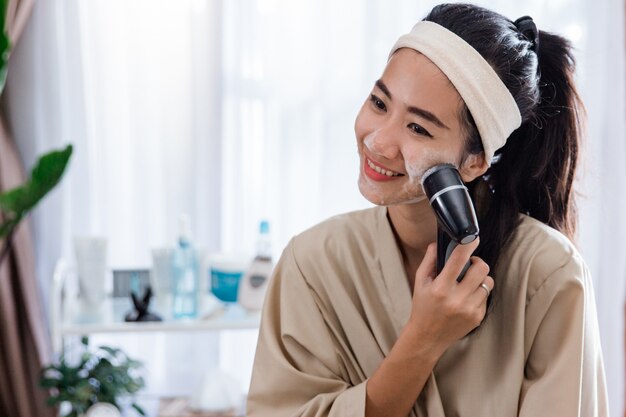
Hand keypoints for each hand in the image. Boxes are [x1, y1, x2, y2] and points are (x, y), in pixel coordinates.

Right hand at [405, 238, 493, 358]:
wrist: (427, 337)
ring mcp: (470, 310)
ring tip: (467, 282)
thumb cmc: (422, 307)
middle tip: (469, 265)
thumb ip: (429, 261)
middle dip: (477, 262)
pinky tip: (466, 298)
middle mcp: (457, 299)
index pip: (459, 260)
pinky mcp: (478, 317)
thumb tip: (438, 243)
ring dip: (479, 279)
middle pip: (481, 269)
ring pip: (487, 282)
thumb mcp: (420, 282)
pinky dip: (478, 293)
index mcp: (441, 288)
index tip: (472, 238)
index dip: (468, 245)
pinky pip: (486, 296)